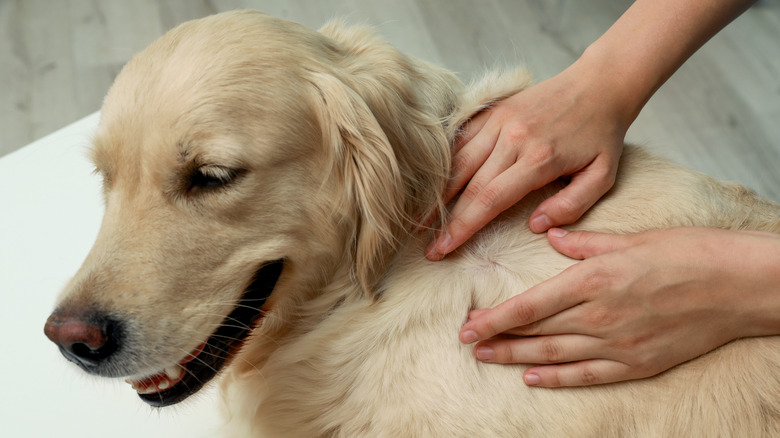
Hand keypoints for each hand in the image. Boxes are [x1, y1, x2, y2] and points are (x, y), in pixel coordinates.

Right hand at [425, 62, 625, 260]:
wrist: (600, 84)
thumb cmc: (602, 134)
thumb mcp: (603, 176)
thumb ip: (571, 205)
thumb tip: (536, 226)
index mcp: (539, 159)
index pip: (490, 200)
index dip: (463, 227)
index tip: (444, 249)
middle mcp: (513, 138)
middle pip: (468, 186)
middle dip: (445, 220)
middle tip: (428, 247)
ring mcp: (500, 121)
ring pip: (458, 162)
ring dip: (438, 194)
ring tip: (421, 220)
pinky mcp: (494, 111)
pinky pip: (462, 139)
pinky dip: (446, 163)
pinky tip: (434, 184)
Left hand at [459, 227, 779, 386]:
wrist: (737, 286)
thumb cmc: (687, 253)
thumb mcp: (630, 238)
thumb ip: (584, 243)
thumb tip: (551, 235)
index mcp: (594, 280)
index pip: (530, 304)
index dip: (495, 318)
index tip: (468, 325)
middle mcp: (599, 316)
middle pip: (536, 331)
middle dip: (498, 337)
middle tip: (468, 342)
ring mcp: (617, 344)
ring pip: (554, 355)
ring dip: (516, 357)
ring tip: (488, 358)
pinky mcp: (636, 364)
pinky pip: (587, 375)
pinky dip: (557, 378)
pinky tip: (532, 377)